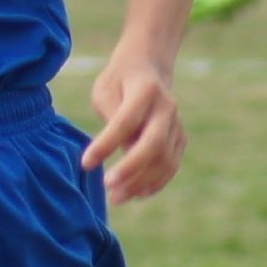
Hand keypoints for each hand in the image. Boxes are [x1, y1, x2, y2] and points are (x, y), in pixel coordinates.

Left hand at [80, 50, 184, 202]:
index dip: (106, 145)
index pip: (125, 122)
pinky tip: (135, 194)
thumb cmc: (118, 81)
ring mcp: (177, 124)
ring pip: (165, 160)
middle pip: (154, 143)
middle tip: (107, 186)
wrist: (148, 68)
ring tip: (116, 198)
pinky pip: (171, 166)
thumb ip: (112, 117)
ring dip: (141, 182)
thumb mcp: (105, 90)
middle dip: (131, 169)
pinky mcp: (180, 138)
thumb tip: (120, 149)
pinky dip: (155, 183)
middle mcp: (166, 108)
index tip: (86, 163)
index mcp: (145, 90)